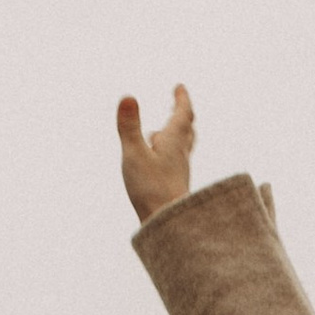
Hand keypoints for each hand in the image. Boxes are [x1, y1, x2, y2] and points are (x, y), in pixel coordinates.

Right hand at [116, 81, 194, 223]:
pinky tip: (157, 165)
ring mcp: (178, 174)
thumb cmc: (152, 191)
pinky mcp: (174, 189)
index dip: (182, 100)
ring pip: (181, 150)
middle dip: (183, 115)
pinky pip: (173, 166)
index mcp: (173, 143)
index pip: (182, 115)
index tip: (180, 87)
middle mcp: (180, 156)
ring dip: (175, 137)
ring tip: (164, 132)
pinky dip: (167, 156)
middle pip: (186, 131)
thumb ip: (129, 127)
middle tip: (180, 104)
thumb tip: (127, 96)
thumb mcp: (135, 155)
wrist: (171, 227)